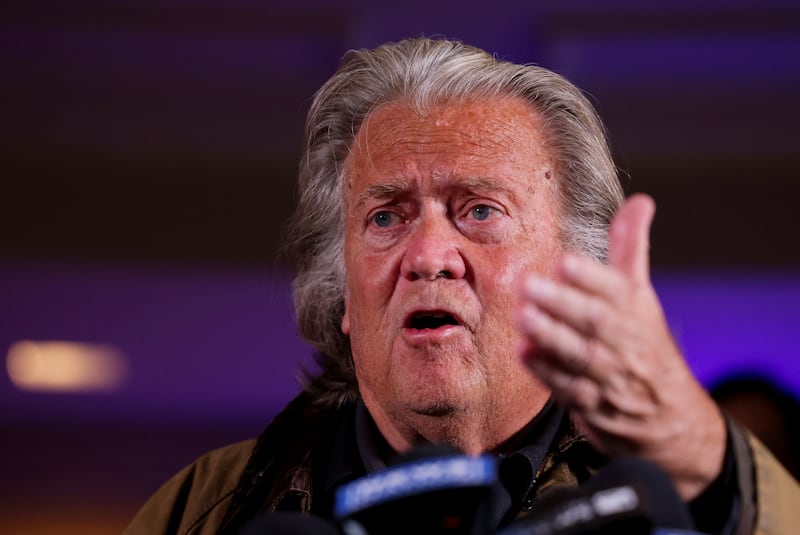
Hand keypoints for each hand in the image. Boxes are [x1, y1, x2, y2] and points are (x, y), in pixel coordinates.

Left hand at [516, 194, 725, 498]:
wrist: (671, 417)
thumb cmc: (645, 343)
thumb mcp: (641, 294)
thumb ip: (631, 249)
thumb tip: (641, 200)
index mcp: (637, 309)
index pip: (616, 290)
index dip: (590, 277)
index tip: (563, 261)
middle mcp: (627, 342)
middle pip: (595, 322)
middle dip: (561, 303)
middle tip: (526, 284)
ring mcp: (612, 376)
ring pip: (581, 356)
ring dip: (550, 337)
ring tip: (522, 317)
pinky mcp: (596, 406)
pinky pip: (571, 390)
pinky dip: (547, 373)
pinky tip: (523, 355)